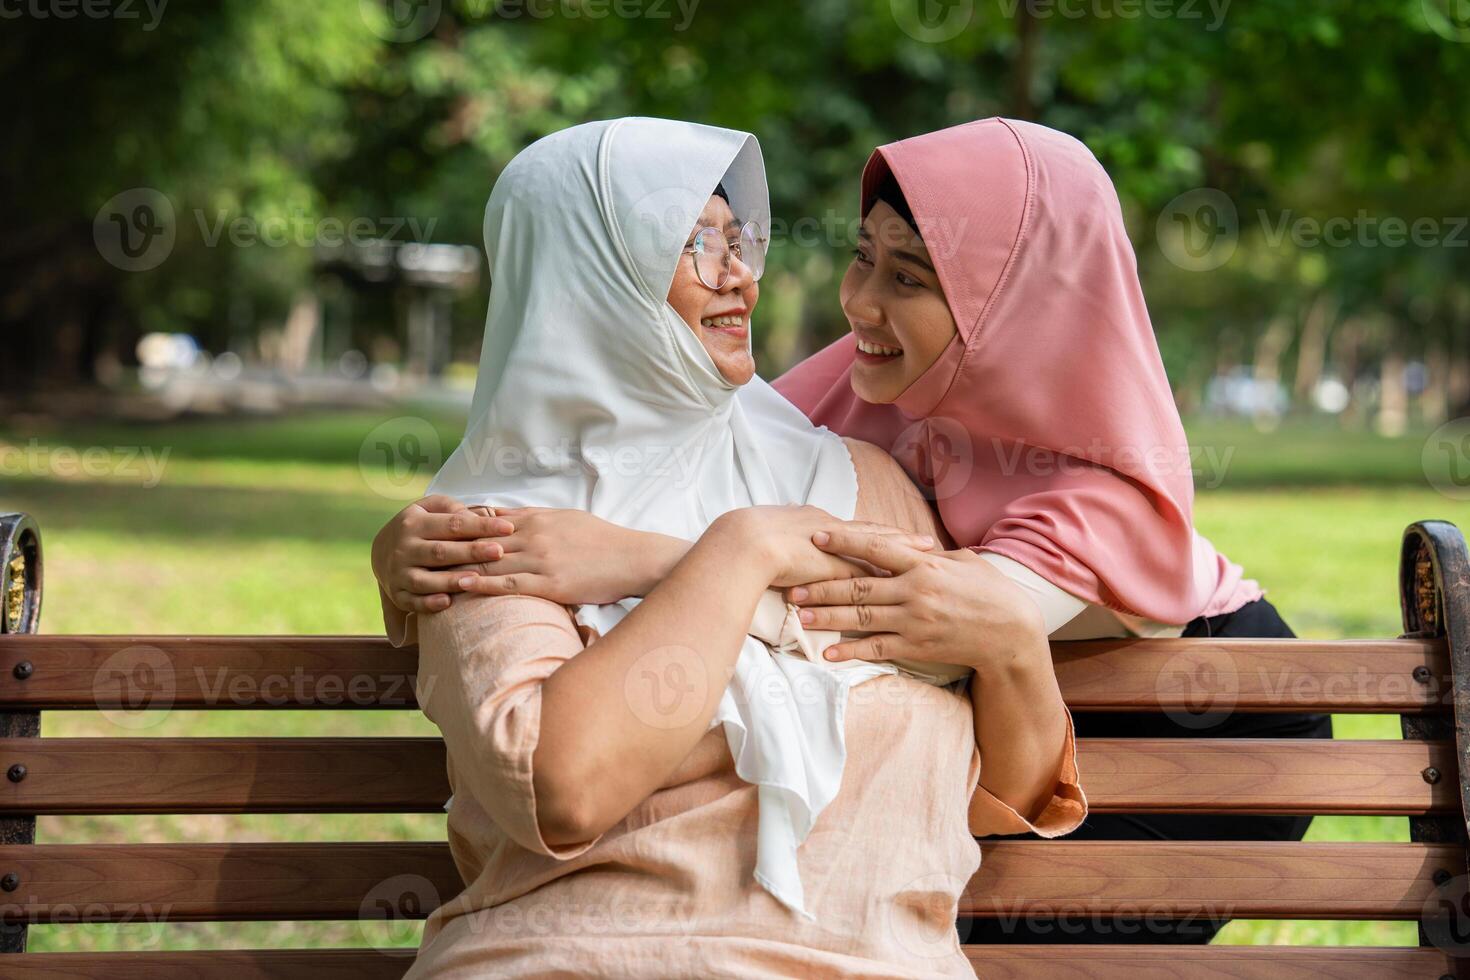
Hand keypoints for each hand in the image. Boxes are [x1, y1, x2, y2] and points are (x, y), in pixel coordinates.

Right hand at [372, 495, 511, 613]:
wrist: (381, 552)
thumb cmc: (420, 527)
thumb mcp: (429, 508)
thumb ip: (452, 508)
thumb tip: (479, 515)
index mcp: (415, 523)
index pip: (453, 523)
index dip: (481, 526)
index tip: (508, 528)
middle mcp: (404, 548)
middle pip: (441, 551)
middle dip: (471, 552)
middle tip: (499, 552)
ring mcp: (399, 573)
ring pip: (425, 579)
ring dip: (450, 580)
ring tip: (476, 579)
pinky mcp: (397, 594)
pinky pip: (412, 602)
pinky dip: (428, 603)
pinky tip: (448, 603)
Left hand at [449, 507, 672, 604]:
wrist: (632, 558)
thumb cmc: (602, 540)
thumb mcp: (565, 518)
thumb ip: (533, 517)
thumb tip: (503, 516)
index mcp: (536, 518)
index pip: (488, 519)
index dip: (459, 526)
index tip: (434, 531)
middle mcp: (533, 536)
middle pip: (480, 539)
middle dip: (449, 545)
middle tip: (419, 552)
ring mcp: (540, 560)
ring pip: (488, 561)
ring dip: (456, 567)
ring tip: (427, 572)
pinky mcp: (549, 584)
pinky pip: (507, 585)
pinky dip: (480, 586)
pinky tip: (459, 589)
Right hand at [718, 506, 937, 588]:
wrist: (744, 543)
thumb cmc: (749, 541)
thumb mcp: (772, 535)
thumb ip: (788, 541)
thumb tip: (791, 547)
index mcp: (818, 520)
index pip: (858, 528)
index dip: (880, 531)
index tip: (901, 532)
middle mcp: (833, 530)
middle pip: (876, 536)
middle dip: (902, 540)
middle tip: (929, 542)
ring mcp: (837, 549)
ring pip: (879, 552)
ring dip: (904, 558)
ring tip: (927, 560)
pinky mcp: (835, 568)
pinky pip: (869, 573)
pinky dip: (887, 578)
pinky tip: (905, 585)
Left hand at [787, 529, 1047, 678]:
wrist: (1011, 633)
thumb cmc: (990, 591)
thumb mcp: (963, 562)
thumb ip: (930, 554)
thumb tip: (908, 543)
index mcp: (924, 564)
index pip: (876, 548)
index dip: (844, 542)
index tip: (817, 537)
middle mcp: (915, 591)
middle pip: (859, 586)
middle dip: (822, 586)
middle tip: (792, 587)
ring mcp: (915, 621)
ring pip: (862, 617)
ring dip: (827, 617)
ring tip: (799, 617)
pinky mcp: (917, 647)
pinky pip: (877, 648)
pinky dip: (851, 650)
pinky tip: (828, 653)